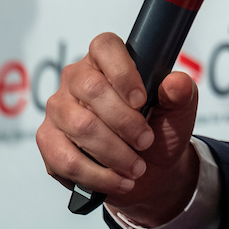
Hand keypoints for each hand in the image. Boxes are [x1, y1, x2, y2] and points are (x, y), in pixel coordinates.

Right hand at [36, 33, 199, 225]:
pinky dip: (97, 175)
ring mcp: (58, 108)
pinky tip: (118, 181)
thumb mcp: (179, 110)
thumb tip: (176, 83)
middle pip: (92, 89)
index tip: (142, 101)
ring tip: (137, 167)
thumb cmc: (160, 128)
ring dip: (114, 152)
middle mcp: (76, 78)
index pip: (105, 47)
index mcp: (106, 59)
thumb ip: (180, 93)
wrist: (150, 168)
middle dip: (124, 122)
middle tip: (146, 141)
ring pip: (80, 126)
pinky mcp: (48, 140)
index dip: (123, 72)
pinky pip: (65, 159)